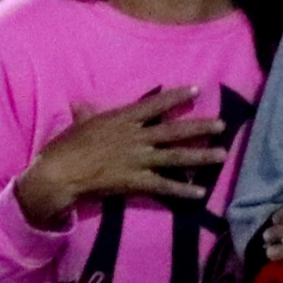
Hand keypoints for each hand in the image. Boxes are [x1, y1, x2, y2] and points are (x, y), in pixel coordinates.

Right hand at [12, 87, 224, 227]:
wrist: (60, 172)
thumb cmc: (66, 146)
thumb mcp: (78, 125)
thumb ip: (86, 115)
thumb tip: (80, 104)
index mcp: (122, 120)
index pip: (154, 104)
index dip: (175, 97)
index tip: (195, 90)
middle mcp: (136, 137)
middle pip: (173, 130)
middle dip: (199, 127)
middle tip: (222, 124)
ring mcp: (138, 160)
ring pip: (176, 157)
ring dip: (200, 156)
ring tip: (221, 154)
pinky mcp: (136, 182)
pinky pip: (165, 186)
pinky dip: (183, 190)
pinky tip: (200, 192)